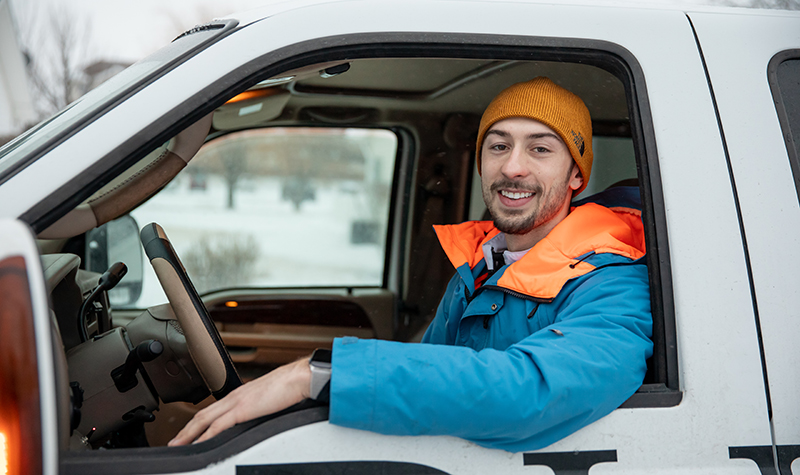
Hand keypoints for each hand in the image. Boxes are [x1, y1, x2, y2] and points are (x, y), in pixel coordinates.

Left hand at [168, 356, 311, 445]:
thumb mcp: (269, 399)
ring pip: (203, 420)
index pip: (212, 410)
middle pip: (202, 415)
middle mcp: (234, 396)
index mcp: (240, 394)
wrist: (299, 377)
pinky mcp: (242, 409)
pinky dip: (204, 436)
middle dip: (186, 430)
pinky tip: (197, 444)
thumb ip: (258, 407)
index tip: (189, 433)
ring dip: (188, 434)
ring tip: (177, 445)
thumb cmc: (290, 387)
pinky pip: (217, 426)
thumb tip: (257, 416)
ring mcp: (236, 402)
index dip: (197, 422)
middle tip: (174, 442)